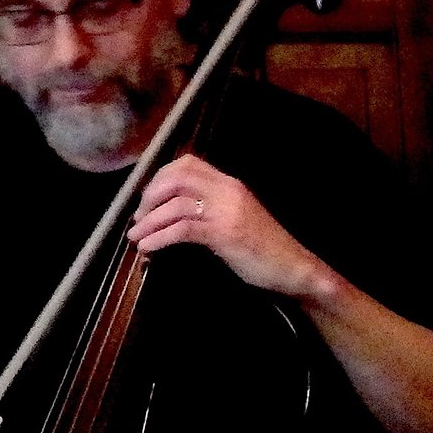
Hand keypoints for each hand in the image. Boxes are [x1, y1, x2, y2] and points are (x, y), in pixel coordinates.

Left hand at [130, 156, 327, 298]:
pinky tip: (149, 248)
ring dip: (149, 222)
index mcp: (230, 184)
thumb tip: (176, 211)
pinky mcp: (225, 234)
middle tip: (139, 218)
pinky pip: (182, 229)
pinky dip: (159, 238)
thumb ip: (213, 208)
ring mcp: (227, 211)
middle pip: (176, 178)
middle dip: (149, 196)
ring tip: (136, 238)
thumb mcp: (238, 218)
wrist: (295, 268)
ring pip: (175, 205)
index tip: (148, 199)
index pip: (188, 163)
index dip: (160, 177)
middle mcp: (228, 190)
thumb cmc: (267, 249)